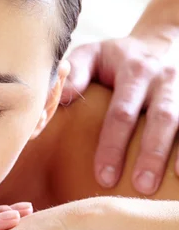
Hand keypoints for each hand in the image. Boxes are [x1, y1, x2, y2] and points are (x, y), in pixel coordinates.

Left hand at [61, 31, 178, 194]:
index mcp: (133, 70)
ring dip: (173, 155)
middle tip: (140, 186)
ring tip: (162, 187)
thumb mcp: (90, 54)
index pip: (122, 111)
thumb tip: (61, 98)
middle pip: (160, 119)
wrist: (157, 42)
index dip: (113, 144)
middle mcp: (162, 80)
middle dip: (150, 155)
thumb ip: (74, 72)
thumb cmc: (114, 57)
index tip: (103, 176)